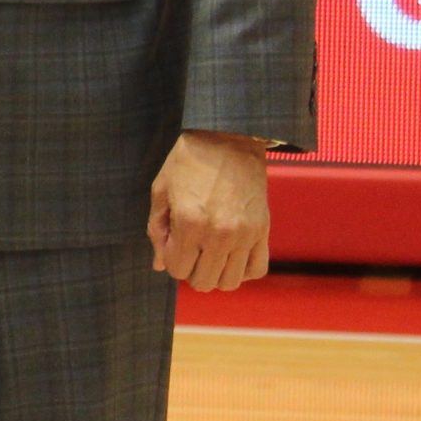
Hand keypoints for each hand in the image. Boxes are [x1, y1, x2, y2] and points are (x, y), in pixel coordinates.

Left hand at [147, 132, 270, 291]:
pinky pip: (256, 270)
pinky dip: (242, 270)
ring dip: (216, 272)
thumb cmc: (188, 162)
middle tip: (190, 247)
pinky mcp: (263, 231)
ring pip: (229, 282)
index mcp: (189, 223)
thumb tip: (160, 265)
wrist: (227, 138)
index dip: (171, 259)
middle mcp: (219, 234)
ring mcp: (244, 234)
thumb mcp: (161, 191)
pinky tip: (231, 255)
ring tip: (210, 251)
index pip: (178, 270)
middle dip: (191, 269)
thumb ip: (157, 230)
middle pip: (203, 281)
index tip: (174, 241)